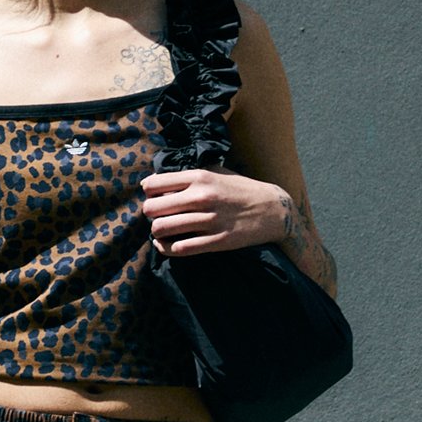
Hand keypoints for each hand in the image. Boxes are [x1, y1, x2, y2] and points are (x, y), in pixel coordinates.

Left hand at [141, 167, 288, 258]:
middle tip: (156, 216)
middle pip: (152, 208)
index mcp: (200, 177)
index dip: (148, 192)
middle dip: (149, 214)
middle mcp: (202, 197)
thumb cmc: (241, 190)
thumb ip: (190, 176)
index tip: (153, 197)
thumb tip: (158, 182)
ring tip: (161, 231)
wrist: (273, 210)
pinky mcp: (217, 241)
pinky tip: (169, 245)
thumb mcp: (217, 173)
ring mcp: (210, 220)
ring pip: (162, 229)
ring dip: (156, 232)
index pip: (154, 184)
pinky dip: (168, 249)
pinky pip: (180, 249)